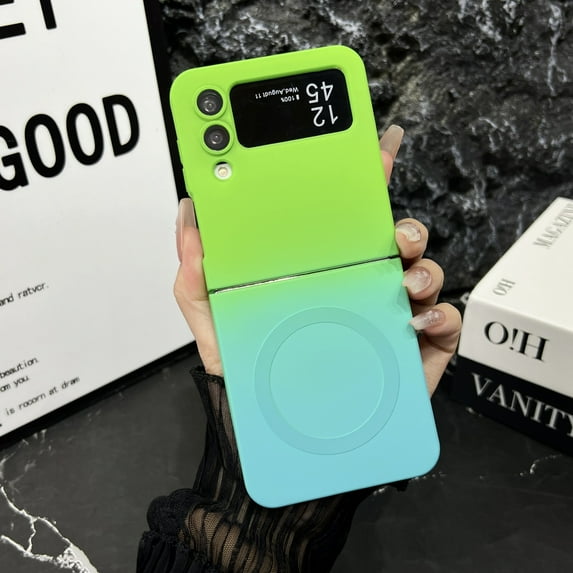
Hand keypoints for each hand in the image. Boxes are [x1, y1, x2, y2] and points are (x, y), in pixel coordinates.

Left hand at [174, 125, 461, 394]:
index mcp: (321, 270)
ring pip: (424, 271)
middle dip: (404, 225)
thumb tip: (190, 217)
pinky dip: (439, 313)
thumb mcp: (215, 321)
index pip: (345, 217)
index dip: (364, 177)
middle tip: (393, 234)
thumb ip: (197, 274)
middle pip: (394, 238)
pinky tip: (415, 319)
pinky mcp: (413, 348)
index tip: (376, 146)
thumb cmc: (254, 375)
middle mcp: (358, 285)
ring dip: (423, 266)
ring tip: (403, 281)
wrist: (282, 436)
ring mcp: (388, 314)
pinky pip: (443, 320)